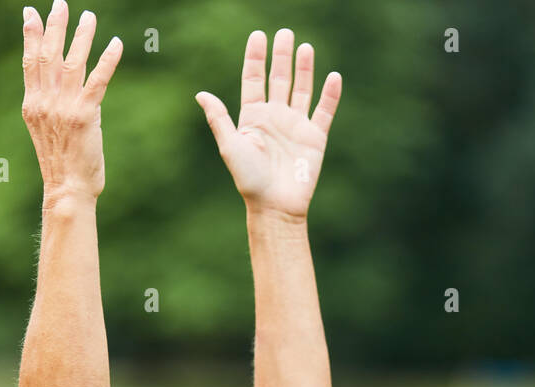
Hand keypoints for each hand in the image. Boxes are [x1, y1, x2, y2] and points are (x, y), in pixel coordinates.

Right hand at [20, 2, 121, 205]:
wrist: (67, 188)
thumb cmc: (60, 163)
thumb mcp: (46, 130)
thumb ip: (49, 106)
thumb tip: (59, 89)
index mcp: (32, 104)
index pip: (30, 61)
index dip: (30, 34)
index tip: (31, 12)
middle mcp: (45, 102)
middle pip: (48, 54)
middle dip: (54, 26)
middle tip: (61, 3)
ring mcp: (64, 108)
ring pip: (72, 62)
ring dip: (82, 36)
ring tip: (90, 16)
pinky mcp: (85, 115)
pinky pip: (98, 80)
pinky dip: (107, 60)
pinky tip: (115, 44)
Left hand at [196, 29, 341, 221]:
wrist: (275, 205)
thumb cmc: (249, 179)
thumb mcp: (230, 146)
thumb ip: (219, 118)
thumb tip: (201, 94)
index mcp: (252, 117)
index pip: (253, 80)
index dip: (255, 58)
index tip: (258, 35)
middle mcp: (275, 117)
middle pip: (278, 79)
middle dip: (281, 56)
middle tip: (285, 33)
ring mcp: (296, 126)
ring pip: (301, 90)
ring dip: (304, 69)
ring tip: (305, 47)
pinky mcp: (315, 138)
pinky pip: (324, 111)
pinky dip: (330, 95)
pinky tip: (333, 77)